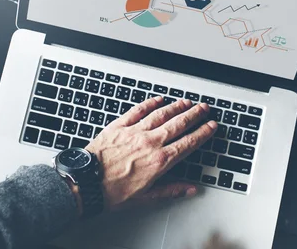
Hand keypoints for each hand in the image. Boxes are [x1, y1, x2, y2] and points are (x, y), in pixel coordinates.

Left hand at [85, 96, 216, 210]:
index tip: (211, 126)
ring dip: (176, 106)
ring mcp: (134, 132)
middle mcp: (150, 143)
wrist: (85, 183)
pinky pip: (138, 110)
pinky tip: (158, 99)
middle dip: (194, 114)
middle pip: (178, 124)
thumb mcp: (146, 197)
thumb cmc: (112, 192)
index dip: (202, 133)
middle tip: (204, 108)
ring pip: (161, 114)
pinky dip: (150, 103)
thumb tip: (189, 189)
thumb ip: (171, 190)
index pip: (188, 143)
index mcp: (159, 161)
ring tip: (186, 102)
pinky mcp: (119, 126)